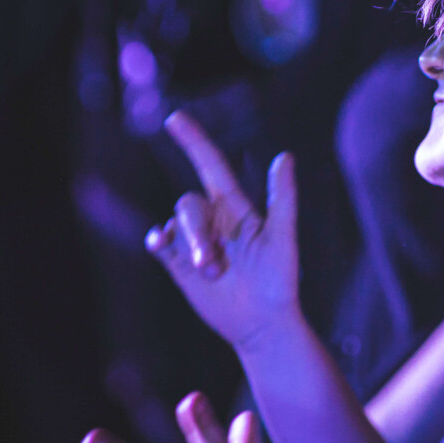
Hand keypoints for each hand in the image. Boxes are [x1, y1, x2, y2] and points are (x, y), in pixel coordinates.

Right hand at [147, 111, 301, 348]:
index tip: (175, 119)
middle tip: (213, 265)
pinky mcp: (178, 263)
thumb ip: (283, 198)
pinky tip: (160, 243)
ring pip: (175, 224)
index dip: (193, 140)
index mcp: (235, 206)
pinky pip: (160, 243)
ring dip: (189, 246)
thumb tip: (285, 156)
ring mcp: (193, 241)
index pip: (209, 164)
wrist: (263, 323)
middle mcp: (212, 219)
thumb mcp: (284, 238)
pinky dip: (158, 240)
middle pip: (189, 203)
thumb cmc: (280, 280)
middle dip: (197, 231)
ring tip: (211, 273)